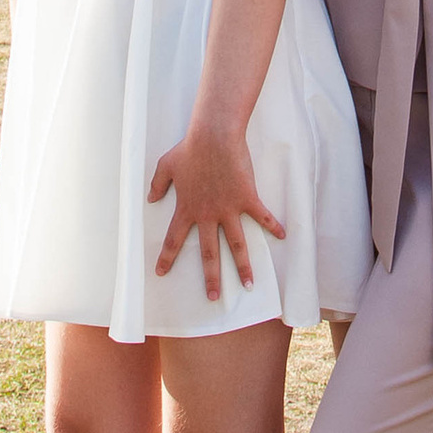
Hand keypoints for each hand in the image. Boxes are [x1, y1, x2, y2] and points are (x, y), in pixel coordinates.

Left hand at [148, 122, 283, 299]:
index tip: (160, 273)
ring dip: (243, 266)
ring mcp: (228, 208)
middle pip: (209, 252)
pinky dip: (273, 226)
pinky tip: (282, 236)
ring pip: (237, 244)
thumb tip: (150, 198)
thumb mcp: (166, 165)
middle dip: (211, 277)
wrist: (214, 136)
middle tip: (213, 296)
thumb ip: (158, 184)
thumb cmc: (189, 148)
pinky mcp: (247, 198)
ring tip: (249, 285)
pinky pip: (262, 216)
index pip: (173, 239)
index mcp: (187, 208)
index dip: (166, 257)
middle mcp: (207, 214)